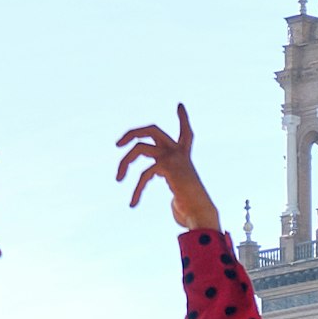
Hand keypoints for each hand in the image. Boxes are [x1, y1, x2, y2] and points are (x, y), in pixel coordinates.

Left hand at [115, 107, 221, 233]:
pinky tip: (133, 204)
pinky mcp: (167, 166)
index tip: (180, 106)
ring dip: (124, 162)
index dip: (183, 119)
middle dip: (132, 133)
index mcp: (184, 155)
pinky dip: (136, 190)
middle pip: (152, 129)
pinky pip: (143, 174)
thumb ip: (167, 173)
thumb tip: (156, 172)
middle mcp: (179, 152)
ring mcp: (173, 156)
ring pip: (140, 147)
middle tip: (118, 144)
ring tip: (117, 179)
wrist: (199, 213)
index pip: (186, 133)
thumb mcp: (177, 185)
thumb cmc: (190, 207)